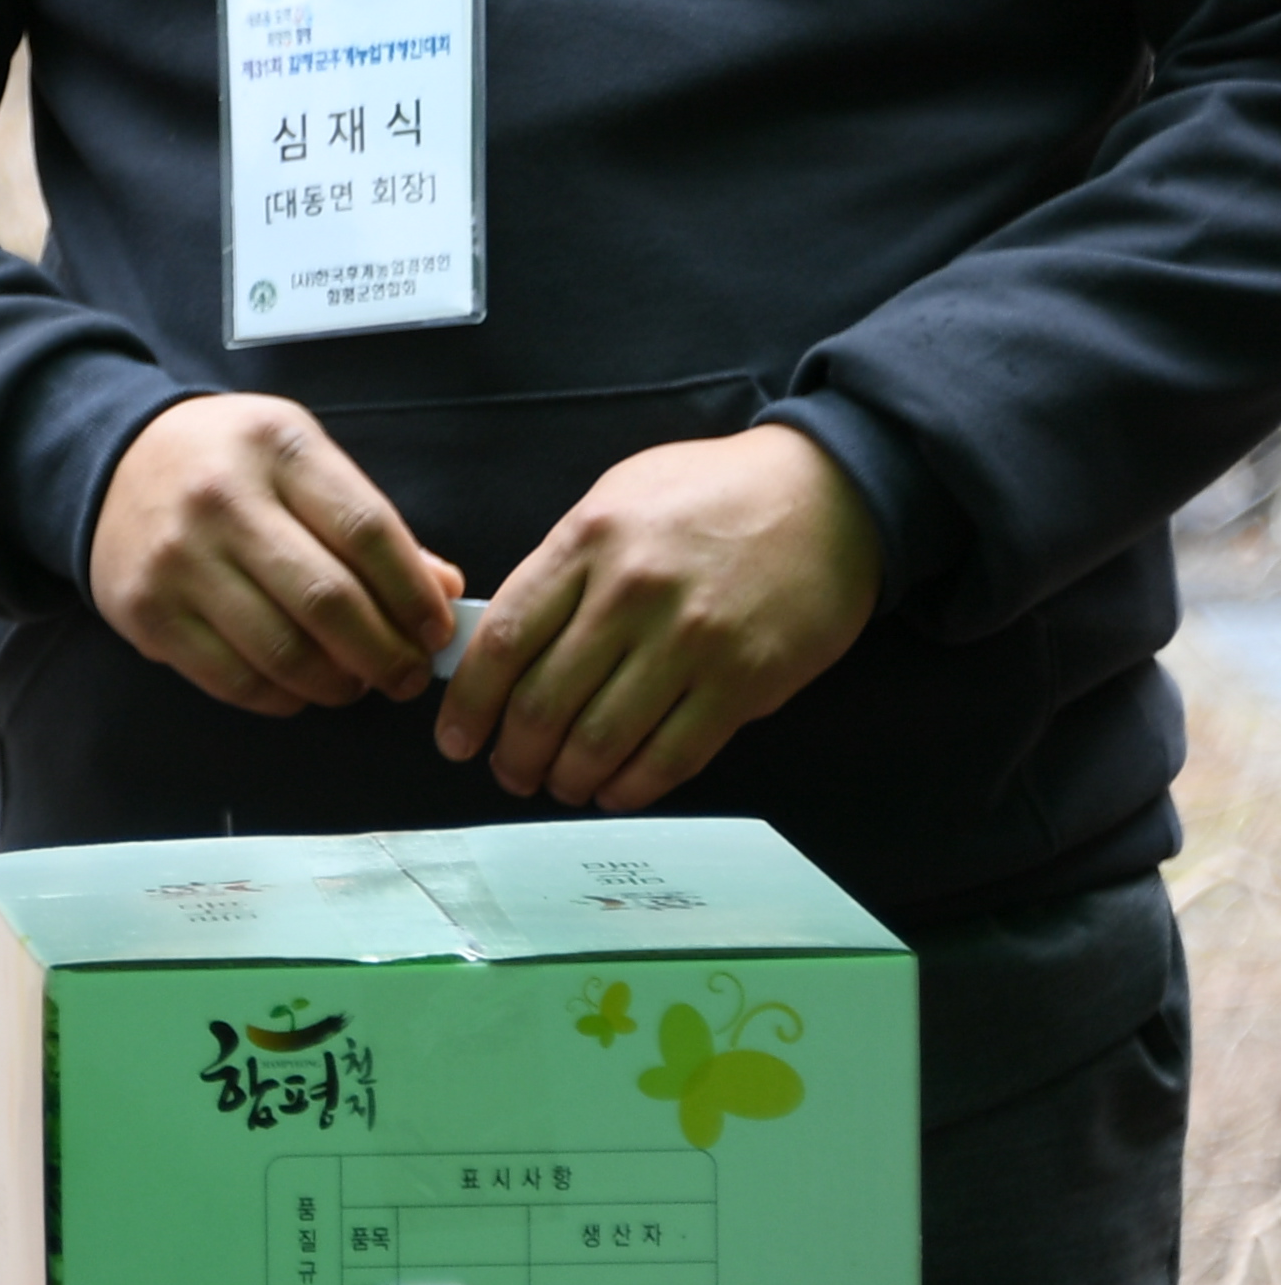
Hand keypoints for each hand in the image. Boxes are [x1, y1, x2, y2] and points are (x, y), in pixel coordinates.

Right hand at [87, 394, 458, 715]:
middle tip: (407, 676)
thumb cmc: (228, 464)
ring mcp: (177, 557)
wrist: (110, 463)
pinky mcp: (145, 610)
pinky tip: (298, 689)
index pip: (367, 532)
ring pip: (282, 650)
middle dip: (385, 654)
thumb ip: (366, 521)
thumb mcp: (299, 460)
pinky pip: (230, 678)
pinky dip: (279, 698)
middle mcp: (221, 499)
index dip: (413, 595)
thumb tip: (442, 592)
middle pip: (329, 600)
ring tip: (354, 684)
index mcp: (276, 448)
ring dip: (337, 684)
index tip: (436, 631)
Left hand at [446, 427, 877, 808]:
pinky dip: (633, 786)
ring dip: (568, 777)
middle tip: (508, 770)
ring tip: (558, 784)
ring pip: (602, 737)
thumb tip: (504, 640)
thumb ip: (560, 566)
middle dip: (514, 753)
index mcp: (586, 542)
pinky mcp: (746, 680)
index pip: (505, 640)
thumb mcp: (615, 501)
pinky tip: (615, 791)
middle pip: (545, 700)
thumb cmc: (711, 494)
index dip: (469, 703)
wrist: (828, 493)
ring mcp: (691, 640)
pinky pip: (673, 753)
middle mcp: (632, 593)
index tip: (455, 737)